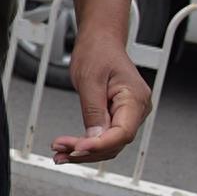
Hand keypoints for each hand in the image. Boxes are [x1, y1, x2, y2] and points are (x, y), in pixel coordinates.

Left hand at [53, 27, 150, 162]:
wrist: (100, 41)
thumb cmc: (98, 52)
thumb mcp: (89, 79)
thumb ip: (93, 110)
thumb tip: (93, 138)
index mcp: (135, 98)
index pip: (122, 132)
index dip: (100, 144)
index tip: (77, 148)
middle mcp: (136, 109)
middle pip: (115, 143)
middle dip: (86, 151)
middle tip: (60, 151)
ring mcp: (128, 114)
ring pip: (109, 144)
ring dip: (84, 152)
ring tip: (60, 153)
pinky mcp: (117, 116)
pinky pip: (104, 136)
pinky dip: (87, 144)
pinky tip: (69, 148)